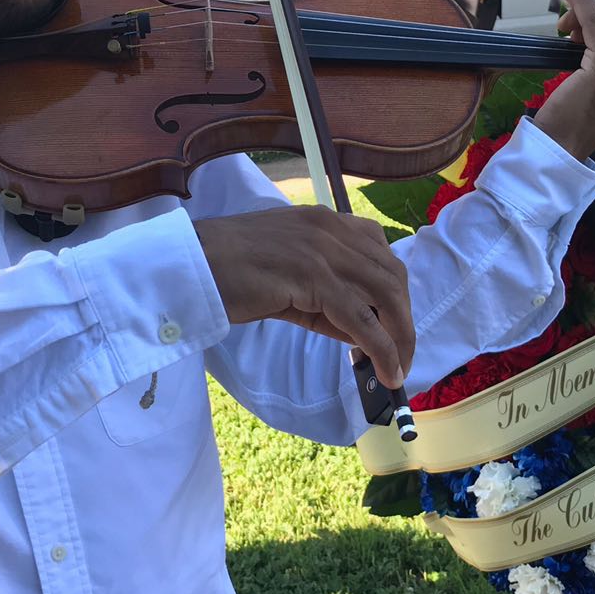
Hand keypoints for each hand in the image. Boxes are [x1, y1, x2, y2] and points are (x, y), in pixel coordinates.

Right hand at [194, 205, 413, 388]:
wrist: (190, 265)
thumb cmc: (228, 272)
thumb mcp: (289, 280)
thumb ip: (326, 299)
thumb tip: (362, 333)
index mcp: (326, 222)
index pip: (381, 254)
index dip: (396, 293)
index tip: (395, 327)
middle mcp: (332, 229)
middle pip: (392, 276)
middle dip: (404, 320)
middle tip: (401, 357)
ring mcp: (325, 250)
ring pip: (385, 296)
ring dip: (399, 338)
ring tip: (397, 370)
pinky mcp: (314, 277)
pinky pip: (361, 319)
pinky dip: (381, 348)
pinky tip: (385, 371)